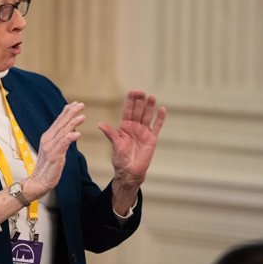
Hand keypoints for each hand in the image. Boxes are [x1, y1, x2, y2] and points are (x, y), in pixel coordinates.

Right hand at [24, 101, 85, 199]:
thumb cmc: (48, 167)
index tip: (75, 103)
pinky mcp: (54, 155)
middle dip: (71, 113)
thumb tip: (71, 130)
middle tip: (81, 104)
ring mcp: (50, 147)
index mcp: (47, 137)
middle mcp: (48, 139)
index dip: (66, 112)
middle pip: (61, 123)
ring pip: (63, 131)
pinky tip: (77, 133)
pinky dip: (70, 137)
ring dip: (73, 123)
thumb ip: (61, 139)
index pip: (58, 121)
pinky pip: (63, 144)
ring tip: (82, 116)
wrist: (38, 181)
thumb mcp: (54, 150)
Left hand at [98, 91, 165, 211]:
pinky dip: (160, 118)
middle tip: (142, 92)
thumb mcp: (115, 144)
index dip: (130, 101)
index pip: (128, 110)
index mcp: (124, 126)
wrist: (130, 172)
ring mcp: (144, 131)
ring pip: (147, 116)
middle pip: (138, 111)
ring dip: (150, 107)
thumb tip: (100, 124)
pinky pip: (157, 126)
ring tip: (152, 97)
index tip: (133, 92)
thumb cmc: (120, 159)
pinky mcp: (152, 138)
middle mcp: (134, 127)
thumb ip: (110, 133)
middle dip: (140, 101)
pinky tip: (162, 109)